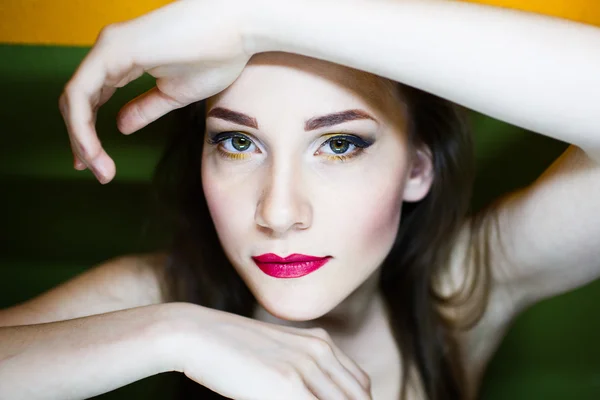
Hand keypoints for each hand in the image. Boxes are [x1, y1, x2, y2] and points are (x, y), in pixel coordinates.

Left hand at [58, 0, 253, 183]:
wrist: (236, 31)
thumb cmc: (214, 56)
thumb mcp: (174, 94)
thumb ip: (145, 109)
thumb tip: (120, 126)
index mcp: (123, 60)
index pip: (91, 99)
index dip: (88, 133)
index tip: (98, 164)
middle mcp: (109, 51)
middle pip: (77, 102)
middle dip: (81, 142)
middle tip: (96, 172)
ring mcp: (108, 48)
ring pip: (74, 99)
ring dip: (80, 139)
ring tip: (96, 168)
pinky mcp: (113, 49)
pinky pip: (81, 92)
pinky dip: (81, 124)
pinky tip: (91, 148)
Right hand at [176, 305, 371, 399]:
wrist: (197, 333)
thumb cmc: (230, 348)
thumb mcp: (277, 352)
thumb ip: (301, 370)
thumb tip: (309, 392)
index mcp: (321, 342)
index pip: (359, 386)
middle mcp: (320, 351)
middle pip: (359, 399)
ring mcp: (306, 368)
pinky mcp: (288, 386)